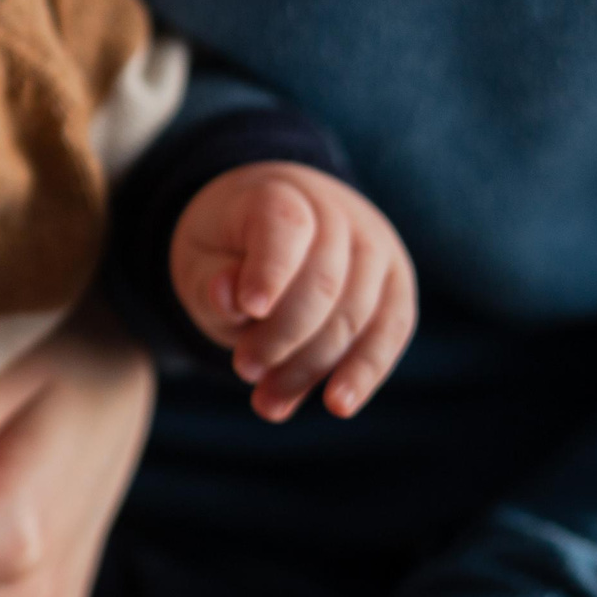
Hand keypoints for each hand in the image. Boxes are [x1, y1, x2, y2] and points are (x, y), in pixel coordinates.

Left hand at [172, 162, 416, 420]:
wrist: (269, 229)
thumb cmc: (229, 248)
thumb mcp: (200, 257)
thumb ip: (211, 278)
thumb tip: (230, 300)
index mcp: (281, 192)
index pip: (285, 227)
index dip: (270, 270)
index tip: (250, 308)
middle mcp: (338, 211)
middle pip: (324, 282)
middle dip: (282, 337)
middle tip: (243, 369)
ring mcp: (375, 245)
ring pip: (357, 314)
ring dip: (313, 367)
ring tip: (268, 403)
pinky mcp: (396, 282)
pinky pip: (391, 330)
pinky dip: (366, 371)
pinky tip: (338, 405)